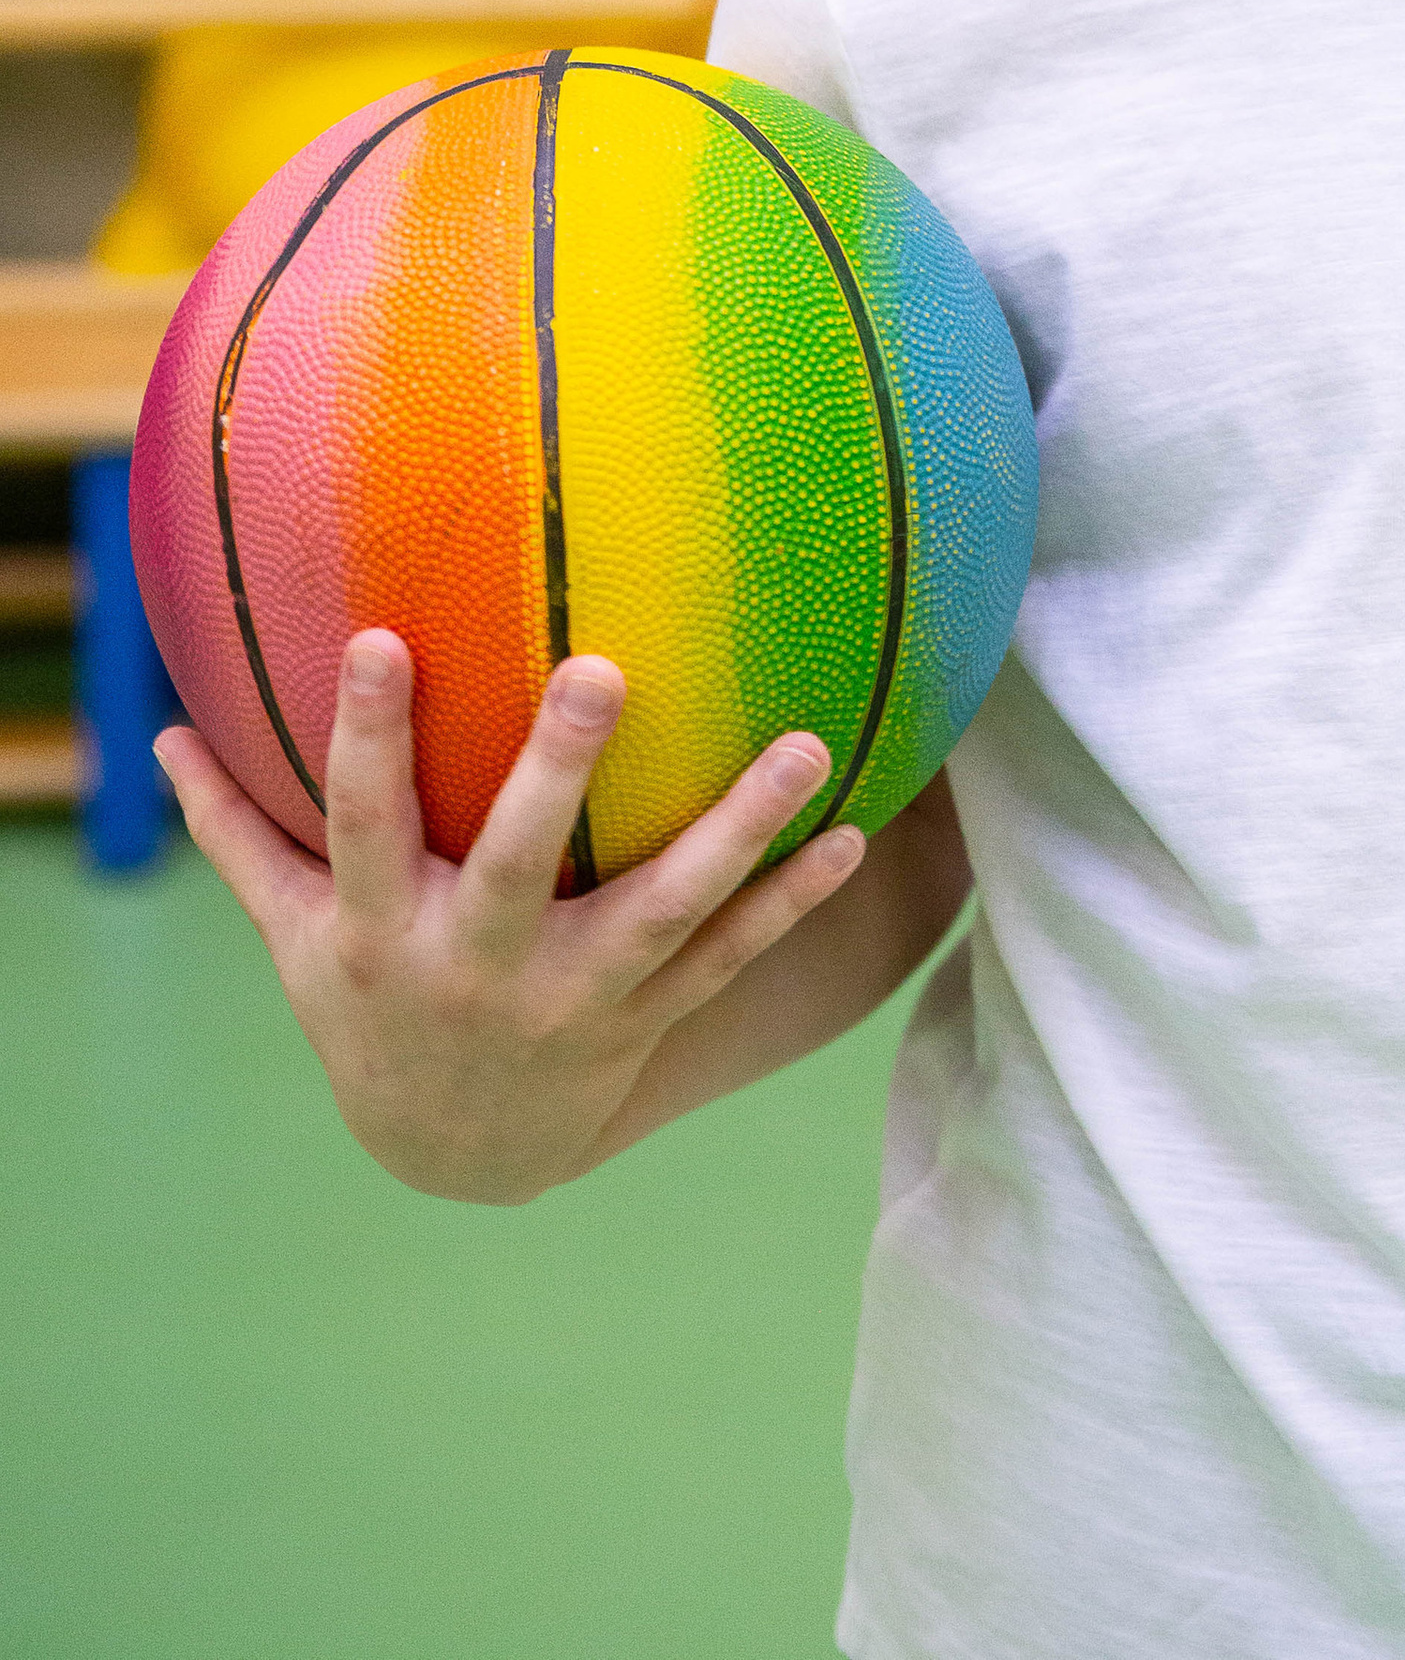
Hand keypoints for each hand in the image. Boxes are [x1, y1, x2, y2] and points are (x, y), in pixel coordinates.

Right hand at [158, 631, 867, 1203]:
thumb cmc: (368, 1001)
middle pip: (519, 864)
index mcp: (381, 931)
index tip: (374, 638)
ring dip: (738, 832)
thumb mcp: (293, 933)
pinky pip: (731, 957)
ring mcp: (573, 999)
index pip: (361, 821)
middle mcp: (478, 967)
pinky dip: (792, 900)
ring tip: (802, 748)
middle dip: (557, 772)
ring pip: (663, 912)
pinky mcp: (648, 1017)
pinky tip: (855, 834)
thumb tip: (161, 734)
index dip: (364, 736)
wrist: (455, 1155)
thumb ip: (237, 833)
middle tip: (603, 668)